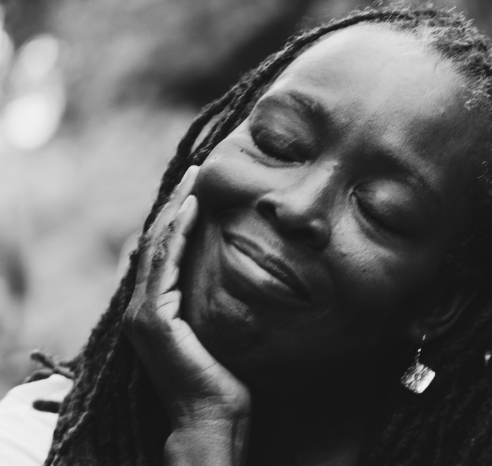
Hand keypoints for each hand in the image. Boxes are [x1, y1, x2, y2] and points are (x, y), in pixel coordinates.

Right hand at [124, 165, 249, 464]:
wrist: (214, 416)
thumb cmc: (228, 380)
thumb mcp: (226, 328)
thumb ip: (224, 301)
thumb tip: (254, 272)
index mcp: (157, 309)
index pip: (166, 250)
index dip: (180, 215)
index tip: (200, 185)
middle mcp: (143, 308)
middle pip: (158, 240)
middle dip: (176, 202)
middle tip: (197, 169)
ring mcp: (144, 314)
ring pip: (159, 246)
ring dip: (176, 208)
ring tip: (195, 178)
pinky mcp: (154, 319)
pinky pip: (165, 265)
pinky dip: (177, 234)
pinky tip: (192, 208)